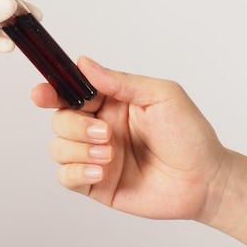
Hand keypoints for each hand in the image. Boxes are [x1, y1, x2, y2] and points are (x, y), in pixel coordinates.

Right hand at [31, 56, 229, 219]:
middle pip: (59, 119)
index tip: (41, 94)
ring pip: (58, 147)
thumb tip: (84, 63)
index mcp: (111, 102)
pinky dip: (77, 172)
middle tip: (106, 134)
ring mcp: (95, 156)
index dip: (51, 91)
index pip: (70, 92)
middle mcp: (99, 127)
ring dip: (80, 150)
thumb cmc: (189, 135)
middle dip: (75, 126)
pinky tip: (102, 172)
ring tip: (111, 156)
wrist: (205, 180)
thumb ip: (120, 81)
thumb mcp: (161, 96)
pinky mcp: (96, 183)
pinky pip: (66, 177)